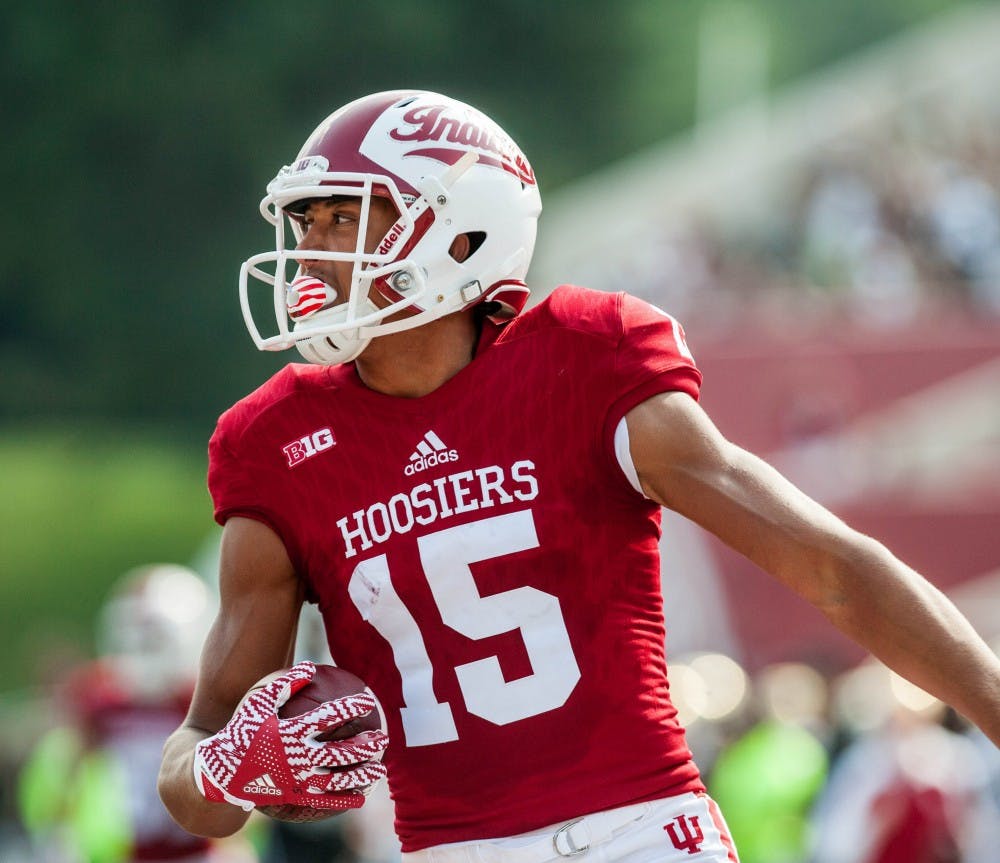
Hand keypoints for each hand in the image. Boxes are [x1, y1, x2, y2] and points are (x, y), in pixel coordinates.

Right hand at [193, 661, 388, 811]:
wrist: (220, 771)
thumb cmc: (241, 731)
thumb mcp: (258, 703)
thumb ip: (285, 684)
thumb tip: (310, 666)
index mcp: (291, 732)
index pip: (328, 718)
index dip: (350, 708)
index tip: (368, 701)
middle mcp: (297, 757)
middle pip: (339, 752)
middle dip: (364, 746)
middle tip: (383, 738)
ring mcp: (295, 780)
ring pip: (336, 780)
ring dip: (361, 774)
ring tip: (380, 768)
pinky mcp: (293, 796)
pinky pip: (322, 801)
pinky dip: (344, 800)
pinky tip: (361, 798)